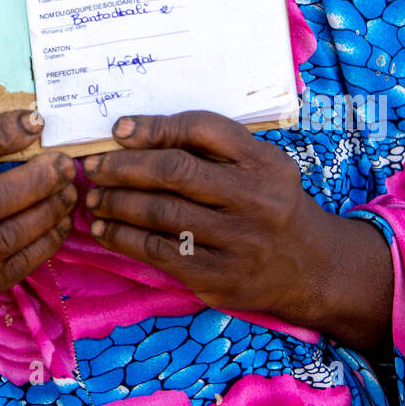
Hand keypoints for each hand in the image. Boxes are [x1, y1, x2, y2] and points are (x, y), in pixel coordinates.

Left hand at [82, 111, 392, 352]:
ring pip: (161, 214)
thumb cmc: (269, 204)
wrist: (312, 267)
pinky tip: (104, 229)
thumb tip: (131, 133)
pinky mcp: (220, 278)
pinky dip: (124, 238)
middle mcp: (255, 198)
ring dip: (116, 203)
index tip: (119, 130)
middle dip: (124, 167)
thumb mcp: (258, 165)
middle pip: (175, 171)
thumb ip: (210, 146)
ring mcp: (239, 242)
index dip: (155, 127)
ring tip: (92, 198)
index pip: (202, 129)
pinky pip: (160, 253)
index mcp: (263, 162)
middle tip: (93, 167)